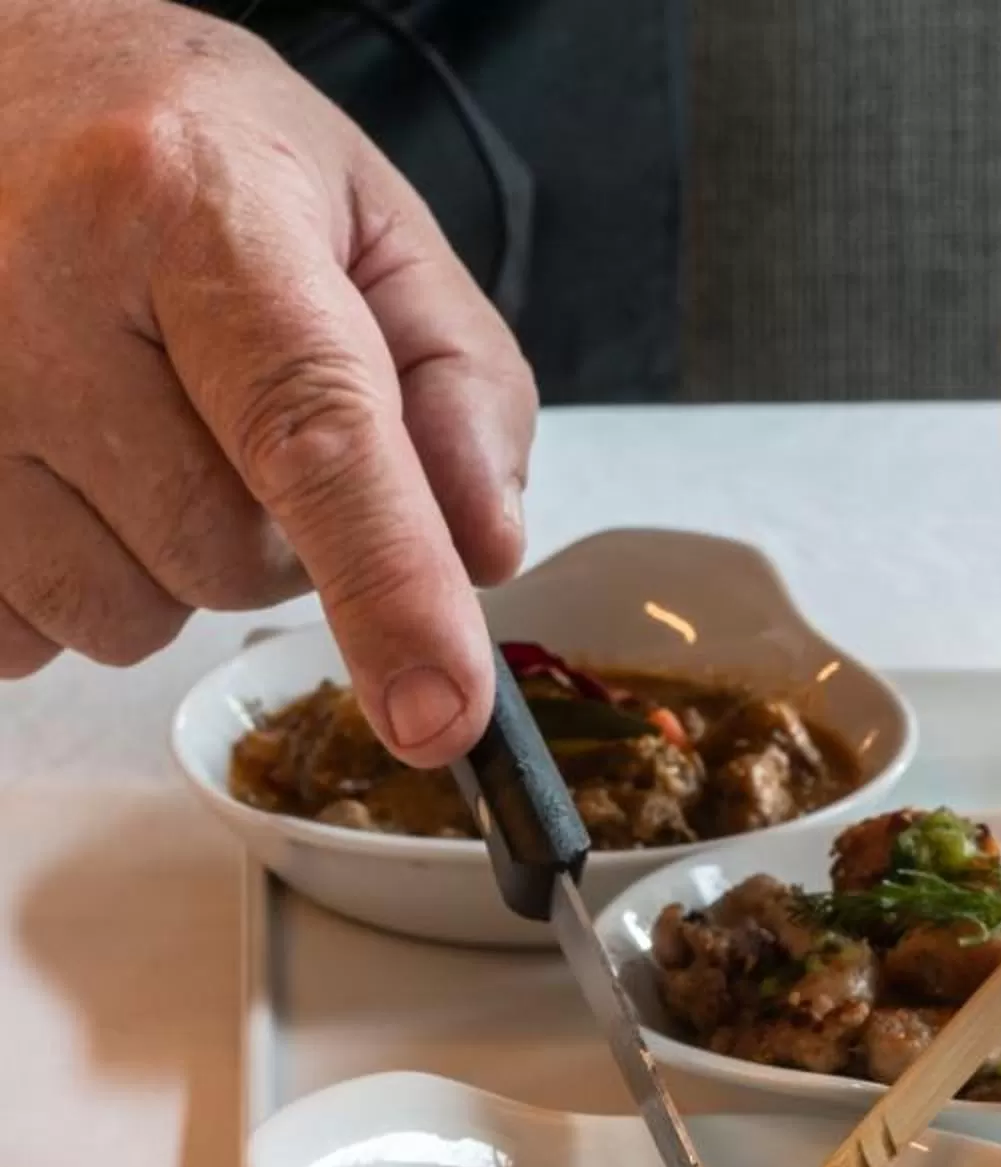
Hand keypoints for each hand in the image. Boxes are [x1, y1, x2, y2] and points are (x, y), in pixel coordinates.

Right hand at [0, 0, 534, 761]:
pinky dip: (64, 580)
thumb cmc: (185, 149)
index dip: (389, 590)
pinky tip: (62, 464)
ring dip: (160, 562)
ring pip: (118, 612)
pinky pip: (12, 628)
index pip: (315, 434)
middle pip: (225, 557)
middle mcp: (35, 289)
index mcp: (186, 207)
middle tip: (229, 411)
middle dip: (270, 533)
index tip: (440, 714)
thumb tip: (483, 549)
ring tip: (133, 420)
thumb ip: (459, 381)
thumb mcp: (364, 217)